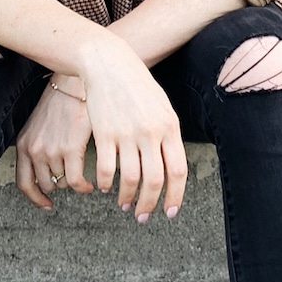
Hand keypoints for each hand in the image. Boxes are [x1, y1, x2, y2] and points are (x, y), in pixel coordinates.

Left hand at [14, 84, 94, 211]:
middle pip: (45, 184)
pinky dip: (84, 187)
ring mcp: (51, 150)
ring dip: (74, 183)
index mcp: (24, 144)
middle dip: (60, 184)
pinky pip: (76, 182)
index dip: (35, 198)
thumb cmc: (62, 103)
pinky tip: (90, 184)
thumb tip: (48, 173)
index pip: (24, 183)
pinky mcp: (70, 149)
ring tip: (83, 176)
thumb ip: (39, 147)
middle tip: (71, 179)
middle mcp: (34, 150)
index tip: (46, 204)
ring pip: (63, 183)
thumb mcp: (40, 126)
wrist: (75, 84)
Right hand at [79, 37, 188, 221]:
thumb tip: (171, 168)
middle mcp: (151, 132)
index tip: (170, 212)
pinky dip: (105, 183)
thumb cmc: (138, 86)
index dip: (175, 196)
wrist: (110, 64)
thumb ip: (168, 135)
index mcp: (170, 127)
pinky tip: (104, 186)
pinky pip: (107, 168)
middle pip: (154, 180)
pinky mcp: (104, 133)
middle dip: (150, 204)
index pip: (178, 171)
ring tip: (124, 204)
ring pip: (130, 178)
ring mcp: (127, 133)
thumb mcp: (162, 107)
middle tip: (143, 216)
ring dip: (127, 197)